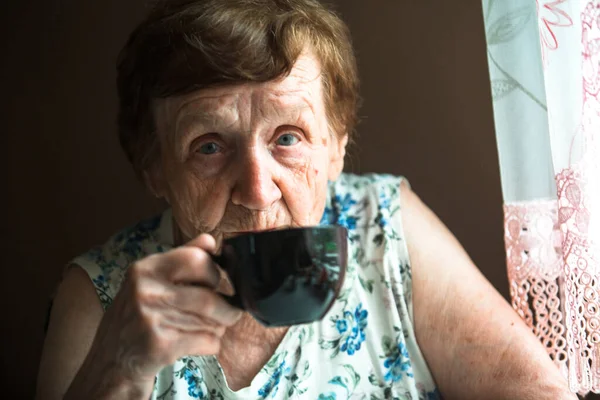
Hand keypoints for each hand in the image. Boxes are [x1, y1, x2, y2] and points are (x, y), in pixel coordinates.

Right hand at [83, 234, 242, 393]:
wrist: (109, 362)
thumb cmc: (136, 317)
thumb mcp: (150, 282)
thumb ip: (181, 257)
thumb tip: (210, 240)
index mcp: (146, 269)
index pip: (197, 259)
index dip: (214, 273)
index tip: (216, 284)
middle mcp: (146, 291)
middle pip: (209, 297)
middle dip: (227, 309)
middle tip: (228, 313)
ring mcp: (152, 319)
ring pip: (211, 322)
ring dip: (218, 327)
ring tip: (209, 329)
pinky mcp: (161, 346)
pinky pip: (207, 341)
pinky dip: (211, 344)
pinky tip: (198, 344)